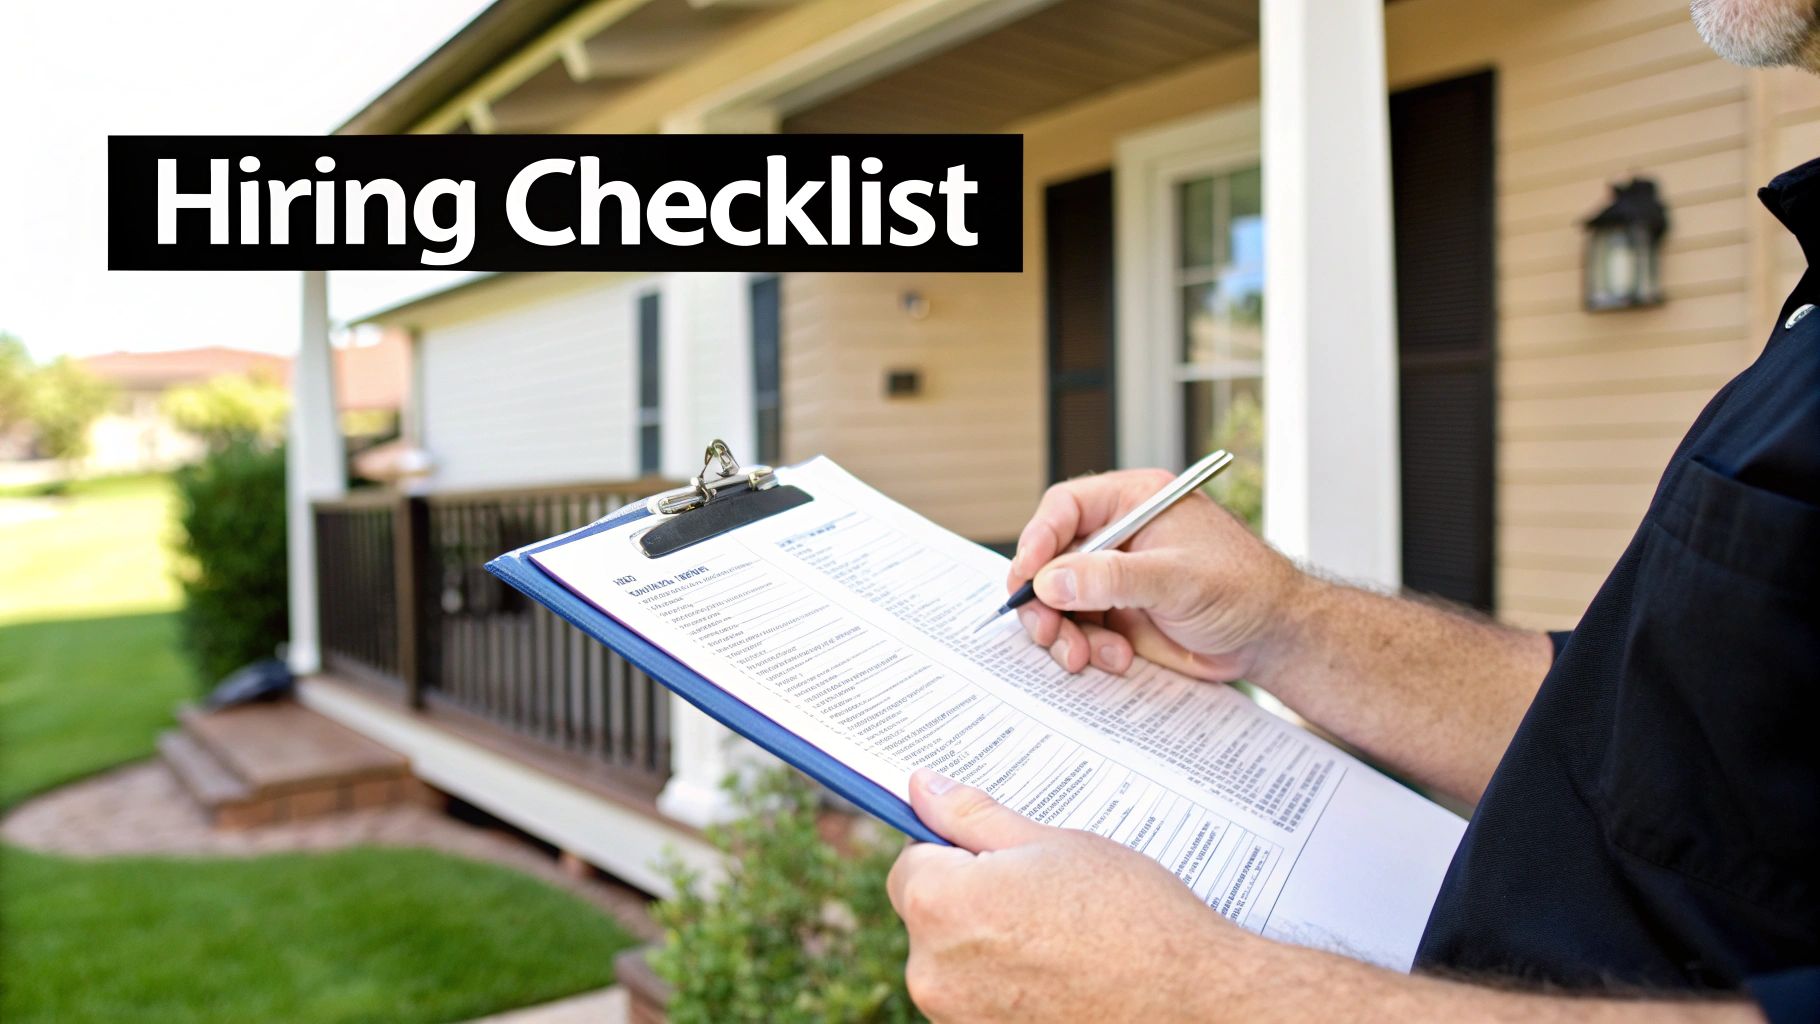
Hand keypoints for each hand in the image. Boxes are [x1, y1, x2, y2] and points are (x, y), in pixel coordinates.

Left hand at [887, 768, 1268, 1022]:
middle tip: (1042, 894)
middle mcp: (933, 972)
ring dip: (988, 946)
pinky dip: (1008, 986)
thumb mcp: (1053, 844)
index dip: (955, 852)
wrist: (1194, 1001)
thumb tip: (921, 786)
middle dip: (971, 900)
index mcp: (941, 905)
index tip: (1002, 858)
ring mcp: (958, 1019)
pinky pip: (980, 1001)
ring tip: (1061, 936)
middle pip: (928, 917)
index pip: (910, 862)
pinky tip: (1062, 974)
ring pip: (954, 962)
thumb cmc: (1133, 916)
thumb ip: (973, 817)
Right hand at [1008, 469, 1308, 679]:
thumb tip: (1052, 581)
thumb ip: (1112, 578)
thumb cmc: (1244, 589)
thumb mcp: (1177, 578)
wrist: (1272, 638)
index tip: (1027, 577)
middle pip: (1052, 559)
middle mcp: (1118, 536)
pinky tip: (1116, 660)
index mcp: (1134, 502)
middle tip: (1045, 630)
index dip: (1038, 540)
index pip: (1065, 508)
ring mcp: (1116, 577)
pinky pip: (1081, 629)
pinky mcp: (1119, 614)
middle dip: (1043, 599)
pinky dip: (1087, 649)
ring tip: (1081, 656)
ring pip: (1059, 600)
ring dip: (1063, 632)